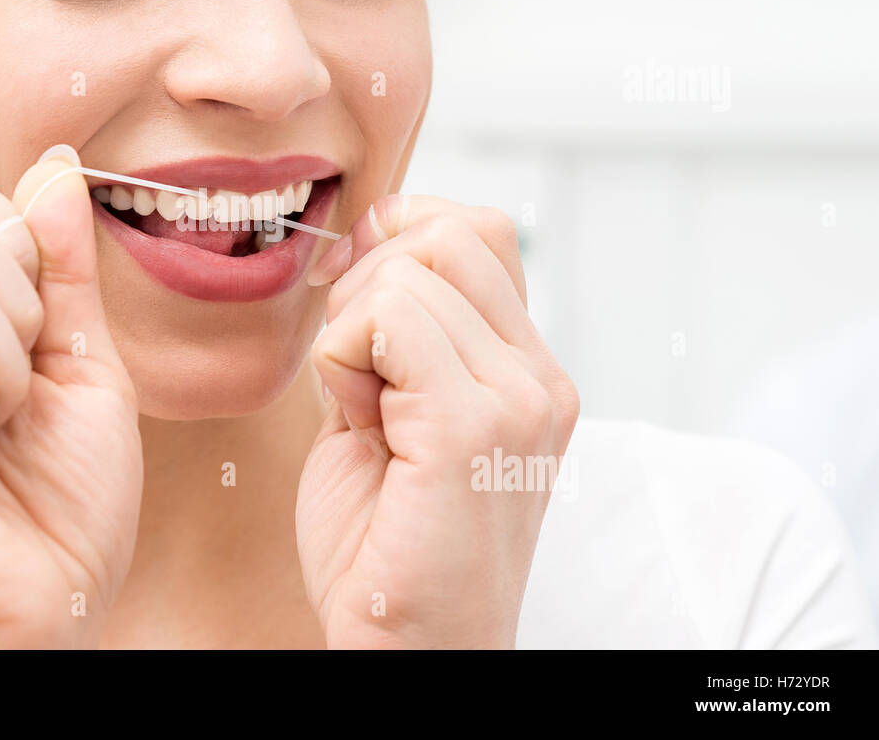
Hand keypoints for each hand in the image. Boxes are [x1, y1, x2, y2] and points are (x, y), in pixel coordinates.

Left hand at [296, 195, 579, 648]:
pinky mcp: (472, 427)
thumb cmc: (386, 541)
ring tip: (365, 415)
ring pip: (405, 275)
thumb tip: (367, 235)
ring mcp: (517, 399)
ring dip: (349, 334)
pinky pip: (382, 322)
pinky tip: (360, 425)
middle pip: (446, 234)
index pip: (477, 230)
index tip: (353, 297)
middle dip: (368, 283)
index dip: (400, 237)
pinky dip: (340, 361)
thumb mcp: (393, 408)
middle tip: (355, 372)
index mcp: (526, 369)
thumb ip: (395, 330)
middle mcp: (538, 378)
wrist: (406, 647)